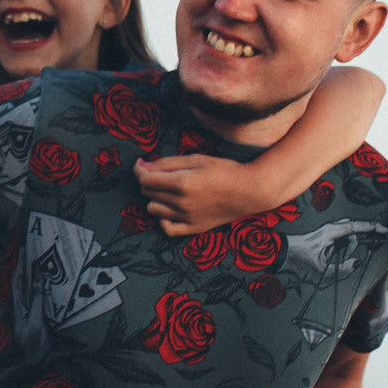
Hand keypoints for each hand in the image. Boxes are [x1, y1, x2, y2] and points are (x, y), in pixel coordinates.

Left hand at [134, 154, 270, 237]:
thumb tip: (145, 165)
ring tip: (166, 189)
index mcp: (181, 183)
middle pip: (148, 192)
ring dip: (154, 197)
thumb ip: (168, 163)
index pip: (145, 178)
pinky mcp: (194, 228)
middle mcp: (181, 203)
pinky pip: (167, 229)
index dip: (139, 169)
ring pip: (153, 209)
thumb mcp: (196, 159)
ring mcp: (187, 218)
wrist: (249, 191)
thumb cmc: (224, 170)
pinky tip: (168, 209)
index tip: (141, 163)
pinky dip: (162, 219)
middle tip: (157, 172)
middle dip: (148, 179)